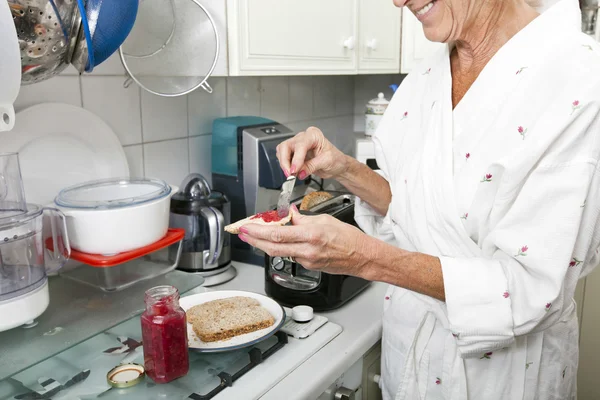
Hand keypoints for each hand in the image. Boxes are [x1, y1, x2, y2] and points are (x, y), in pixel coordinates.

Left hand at [238, 206, 369, 275]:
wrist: (362, 257)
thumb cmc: (349, 238)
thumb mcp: (325, 220)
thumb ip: (303, 219)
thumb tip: (290, 215)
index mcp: (311, 235)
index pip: (278, 234)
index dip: (258, 232)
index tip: (247, 227)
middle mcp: (307, 250)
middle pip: (272, 247)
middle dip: (254, 240)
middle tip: (242, 233)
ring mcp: (307, 261)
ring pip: (279, 253)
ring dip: (265, 244)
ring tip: (255, 236)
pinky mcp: (309, 267)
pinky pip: (291, 256)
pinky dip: (282, 248)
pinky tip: (278, 242)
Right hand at [276, 127, 348, 179]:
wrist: (337, 165)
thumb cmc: (336, 160)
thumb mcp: (327, 162)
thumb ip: (312, 166)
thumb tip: (299, 172)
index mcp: (314, 135)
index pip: (300, 145)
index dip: (296, 158)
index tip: (294, 170)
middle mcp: (304, 137)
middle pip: (286, 146)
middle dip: (285, 161)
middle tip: (289, 174)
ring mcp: (297, 144)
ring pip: (282, 151)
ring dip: (284, 164)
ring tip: (291, 174)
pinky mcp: (294, 152)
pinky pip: (283, 156)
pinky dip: (285, 165)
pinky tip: (292, 172)